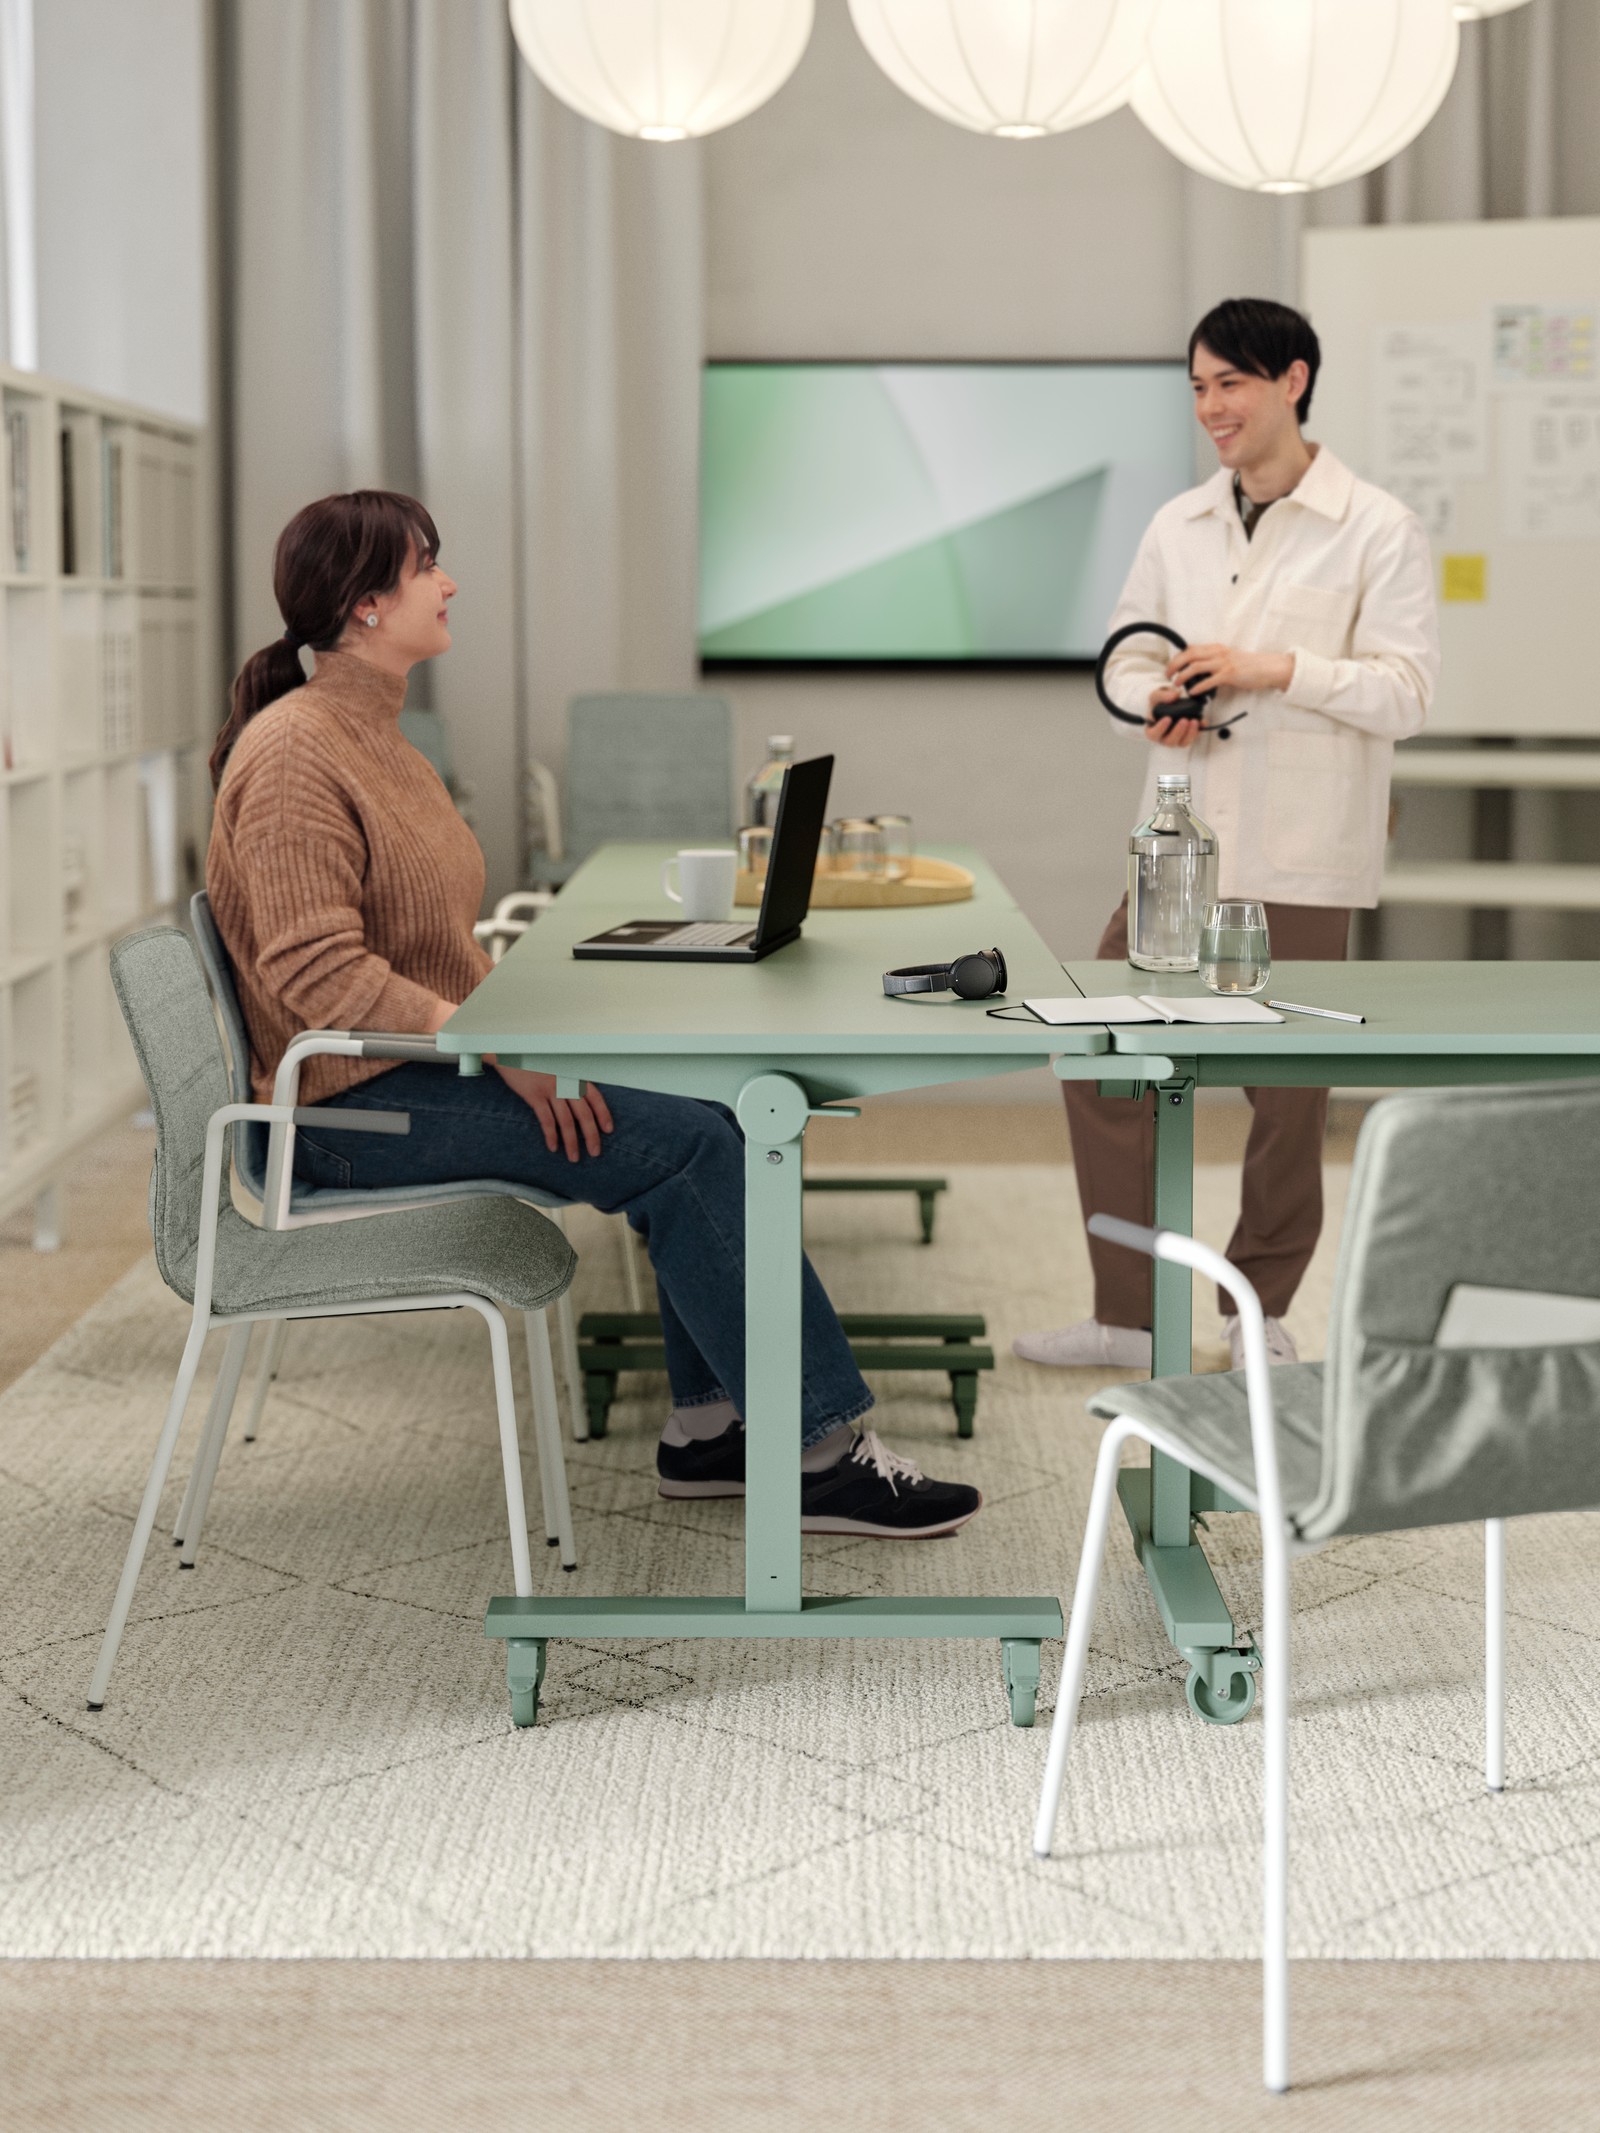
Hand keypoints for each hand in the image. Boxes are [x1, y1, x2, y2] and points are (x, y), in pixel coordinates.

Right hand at [494, 1066, 614, 1161]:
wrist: (511, 1053)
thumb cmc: (536, 1064)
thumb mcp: (558, 1070)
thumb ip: (569, 1085)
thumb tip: (580, 1107)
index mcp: (573, 1076)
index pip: (595, 1097)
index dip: (603, 1114)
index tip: (608, 1130)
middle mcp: (565, 1082)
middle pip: (584, 1113)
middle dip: (591, 1135)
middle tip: (595, 1152)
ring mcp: (550, 1089)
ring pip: (566, 1120)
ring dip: (571, 1141)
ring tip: (574, 1157)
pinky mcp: (534, 1095)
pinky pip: (546, 1119)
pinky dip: (551, 1135)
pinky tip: (553, 1147)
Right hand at [1145, 684, 1200, 747]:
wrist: (1170, 705)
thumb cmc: (1159, 704)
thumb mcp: (1156, 696)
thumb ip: (1162, 696)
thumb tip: (1174, 696)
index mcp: (1152, 730)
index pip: (1153, 734)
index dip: (1160, 729)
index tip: (1167, 718)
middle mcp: (1163, 738)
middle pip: (1169, 741)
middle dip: (1178, 732)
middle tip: (1184, 720)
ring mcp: (1176, 739)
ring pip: (1182, 743)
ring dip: (1190, 733)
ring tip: (1195, 721)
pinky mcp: (1187, 737)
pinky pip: (1193, 738)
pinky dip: (1199, 730)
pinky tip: (1203, 722)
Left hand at [1164, 644, 1293, 696]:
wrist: (1267, 667)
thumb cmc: (1248, 666)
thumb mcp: (1227, 658)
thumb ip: (1212, 662)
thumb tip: (1197, 672)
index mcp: (1215, 648)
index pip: (1190, 649)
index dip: (1177, 657)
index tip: (1171, 667)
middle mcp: (1217, 653)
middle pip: (1189, 655)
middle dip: (1174, 665)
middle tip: (1167, 675)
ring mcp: (1223, 663)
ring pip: (1195, 666)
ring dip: (1182, 676)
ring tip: (1176, 684)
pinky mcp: (1229, 674)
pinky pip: (1209, 680)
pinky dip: (1198, 686)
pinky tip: (1192, 692)